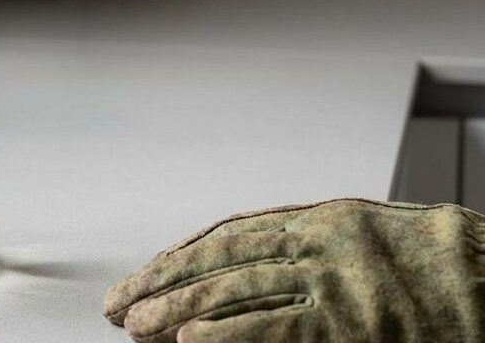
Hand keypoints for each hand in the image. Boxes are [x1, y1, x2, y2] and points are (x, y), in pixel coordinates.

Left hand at [105, 199, 484, 341]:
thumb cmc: (430, 265)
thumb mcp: (359, 236)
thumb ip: (297, 244)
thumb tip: (225, 266)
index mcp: (319, 219)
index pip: (226, 236)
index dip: (177, 259)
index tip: (141, 277)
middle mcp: (319, 244)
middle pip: (219, 261)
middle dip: (161, 283)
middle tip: (119, 304)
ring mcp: (335, 285)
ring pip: (235, 292)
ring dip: (176, 310)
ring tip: (135, 327)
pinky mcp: (351, 325)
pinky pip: (276, 328)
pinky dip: (227, 334)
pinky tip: (187, 341)